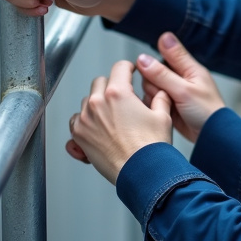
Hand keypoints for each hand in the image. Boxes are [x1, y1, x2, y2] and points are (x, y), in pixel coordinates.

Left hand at [66, 60, 172, 184]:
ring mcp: (85, 120)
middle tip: (123, 97)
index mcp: (118, 93)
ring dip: (98, 104)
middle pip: (101, 82)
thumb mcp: (163, 116)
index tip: (129, 72)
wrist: (141, 173)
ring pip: (87, 101)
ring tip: (112, 117)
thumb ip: (160, 97)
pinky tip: (99, 129)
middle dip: (112, 86)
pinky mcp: (78, 136)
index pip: (120, 67)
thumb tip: (158, 91)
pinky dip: (86, 122)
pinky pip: (77, 120)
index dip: (128, 67)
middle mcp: (97, 103)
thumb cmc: (151, 148)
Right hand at [136, 32, 225, 142]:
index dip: (156, 59)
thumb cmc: (207, 111)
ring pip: (150, 86)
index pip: (167, 52)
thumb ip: (163, 74)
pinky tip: (163, 110)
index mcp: (189, 68)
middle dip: (155, 82)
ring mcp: (172, 91)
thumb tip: (144, 58)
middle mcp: (179, 77)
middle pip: (153, 70)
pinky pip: (151, 99)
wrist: (210, 135)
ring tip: (169, 104)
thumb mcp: (184, 90)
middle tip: (167, 93)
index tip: (152, 70)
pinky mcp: (167, 103)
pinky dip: (154, 105)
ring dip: (155, 95)